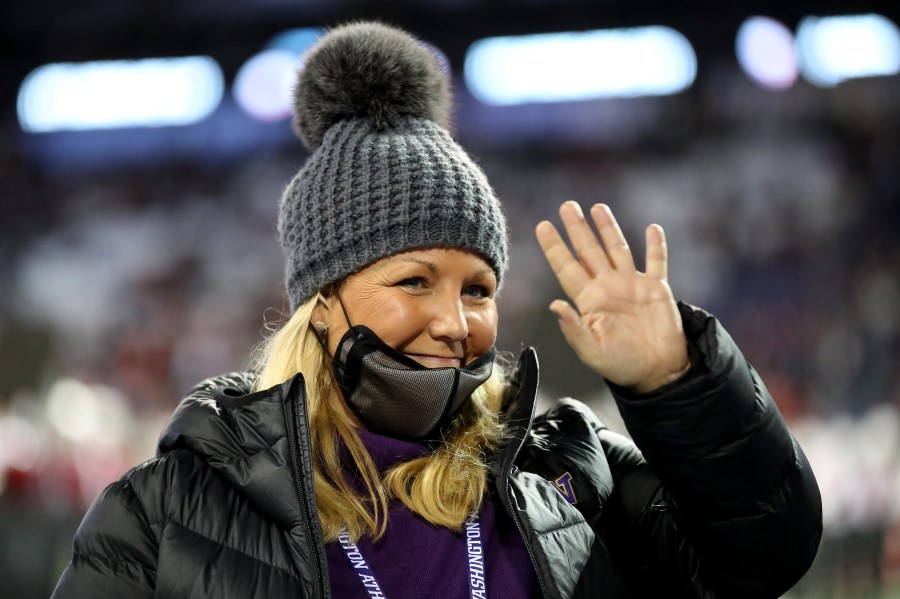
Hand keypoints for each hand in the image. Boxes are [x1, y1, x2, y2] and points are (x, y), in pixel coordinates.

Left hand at [536, 201, 688, 393]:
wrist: (657, 373)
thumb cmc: (620, 366)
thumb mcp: (591, 351)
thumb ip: (573, 328)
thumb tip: (554, 304)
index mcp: (589, 301)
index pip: (567, 267)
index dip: (555, 247)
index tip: (543, 226)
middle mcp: (608, 287)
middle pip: (589, 251)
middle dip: (577, 228)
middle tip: (566, 206)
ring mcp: (632, 285)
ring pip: (617, 249)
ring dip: (608, 228)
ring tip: (598, 208)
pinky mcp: (656, 289)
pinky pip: (657, 261)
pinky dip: (656, 245)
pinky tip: (652, 228)